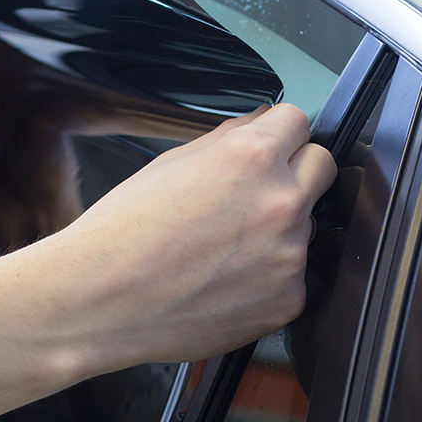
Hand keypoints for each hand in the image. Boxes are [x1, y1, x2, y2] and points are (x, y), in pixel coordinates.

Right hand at [29, 102, 335, 369]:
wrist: (99, 301)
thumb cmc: (120, 234)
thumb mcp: (167, 164)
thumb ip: (225, 139)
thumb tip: (259, 124)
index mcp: (251, 158)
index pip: (299, 121)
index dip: (276, 134)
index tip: (268, 147)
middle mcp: (281, 203)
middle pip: (322, 167)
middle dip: (293, 172)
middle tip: (250, 194)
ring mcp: (290, 256)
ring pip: (305, 225)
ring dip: (277, 228)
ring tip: (220, 248)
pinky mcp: (288, 301)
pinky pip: (292, 276)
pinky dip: (266, 277)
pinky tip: (222, 280)